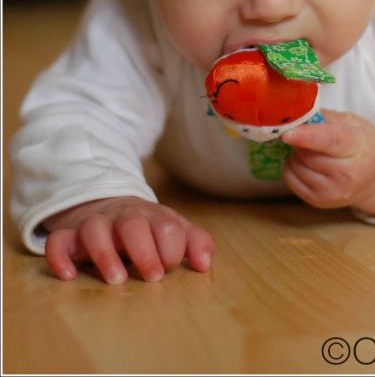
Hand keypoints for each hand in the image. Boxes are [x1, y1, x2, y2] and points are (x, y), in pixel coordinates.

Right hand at [43, 196, 214, 283]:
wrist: (113, 205)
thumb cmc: (150, 227)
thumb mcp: (176, 230)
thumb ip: (196, 242)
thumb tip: (204, 265)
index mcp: (153, 217)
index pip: (166, 225)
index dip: (172, 245)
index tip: (171, 265)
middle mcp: (123, 218)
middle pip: (132, 224)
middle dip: (144, 250)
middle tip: (153, 277)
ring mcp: (96, 224)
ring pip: (95, 229)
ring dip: (105, 253)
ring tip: (116, 279)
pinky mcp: (71, 236)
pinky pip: (59, 241)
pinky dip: (60, 256)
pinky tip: (70, 276)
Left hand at [281, 110, 374, 216]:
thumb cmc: (363, 144)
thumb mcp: (353, 123)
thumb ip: (327, 117)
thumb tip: (298, 115)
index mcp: (360, 147)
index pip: (332, 141)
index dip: (307, 136)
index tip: (287, 133)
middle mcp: (348, 175)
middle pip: (309, 155)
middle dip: (300, 140)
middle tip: (307, 134)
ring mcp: (333, 192)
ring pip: (297, 167)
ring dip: (296, 154)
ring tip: (312, 150)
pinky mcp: (319, 201)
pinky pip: (290, 179)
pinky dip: (292, 167)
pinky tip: (307, 163)